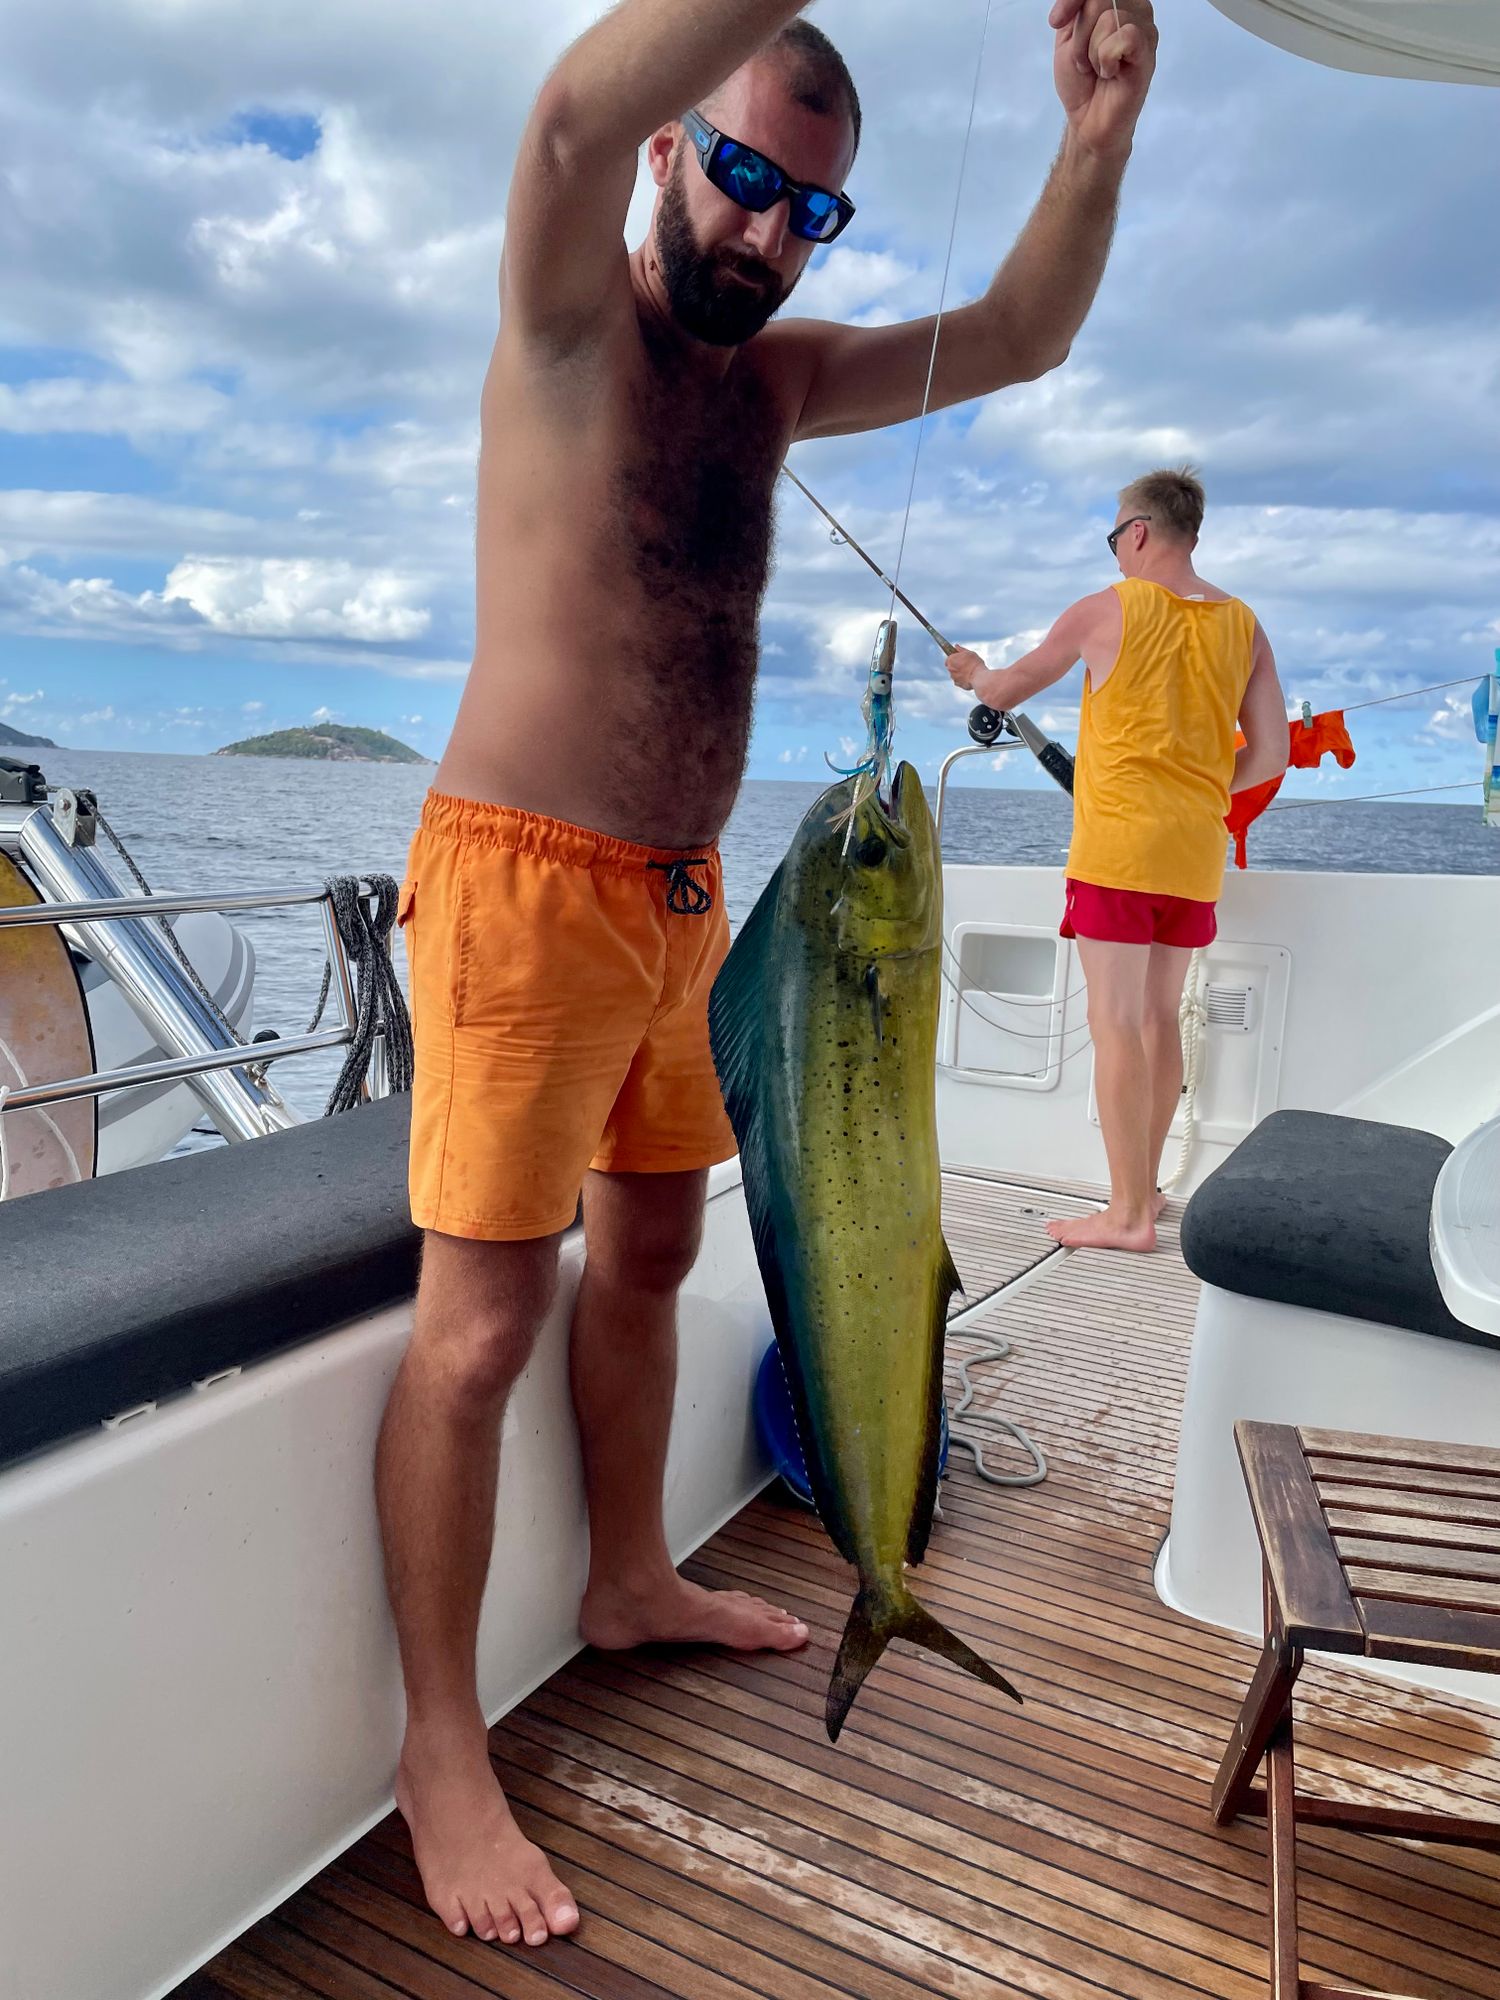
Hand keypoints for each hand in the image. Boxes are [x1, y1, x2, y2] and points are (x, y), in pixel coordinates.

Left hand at [946, 645, 989, 694]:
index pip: (949, 658)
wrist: (979, 677)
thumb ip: (961, 650)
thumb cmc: (974, 664)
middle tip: (967, 665)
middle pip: (952, 666)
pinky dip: (964, 679)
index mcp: (951, 659)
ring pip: (956, 674)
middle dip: (957, 666)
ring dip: (960, 673)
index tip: (961, 659)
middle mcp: (950, 669)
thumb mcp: (969, 653)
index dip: (955, 658)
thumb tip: (956, 646)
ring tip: (970, 671)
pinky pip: (960, 681)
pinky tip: (971, 677)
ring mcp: (953, 677)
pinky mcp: (958, 684)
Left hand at [1049, 0, 1156, 162]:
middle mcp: (1135, 8)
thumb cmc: (1081, 79)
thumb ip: (1076, 8)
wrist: (1087, 119)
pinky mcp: (1147, 50)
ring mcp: (1144, 28)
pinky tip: (1110, 73)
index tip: (1057, 20)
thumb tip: (1073, 1)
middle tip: (1084, 60)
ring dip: (1091, 51)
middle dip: (1080, 34)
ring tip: (1098, 69)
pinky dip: (1106, 59)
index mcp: (1117, 1)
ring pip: (1109, 18)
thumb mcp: (1068, 36)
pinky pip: (1124, 36)